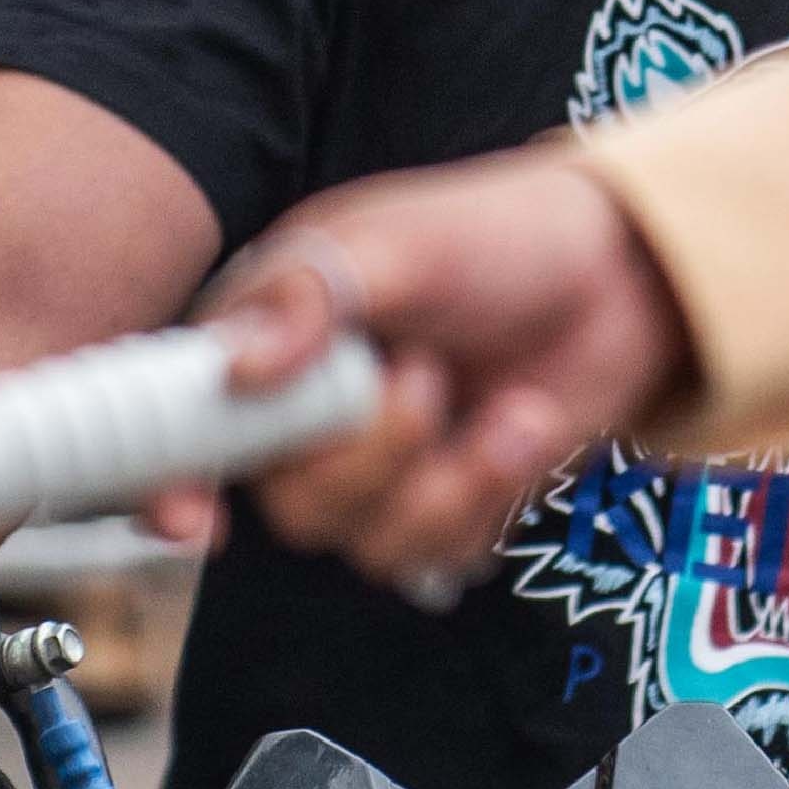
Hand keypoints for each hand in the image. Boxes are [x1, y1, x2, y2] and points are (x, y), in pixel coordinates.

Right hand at [207, 147, 695, 590]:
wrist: (620, 275)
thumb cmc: (496, 235)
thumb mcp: (395, 241)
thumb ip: (311, 294)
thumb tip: (238, 367)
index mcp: (267, 337)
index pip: (178, 428)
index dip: (168, 484)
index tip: (193, 516)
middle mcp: (307, 411)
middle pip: (288, 504)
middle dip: (367, 457)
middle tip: (426, 378)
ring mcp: (376, 465)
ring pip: (363, 541)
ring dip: (443, 481)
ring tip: (495, 404)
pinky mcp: (443, 502)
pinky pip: (435, 553)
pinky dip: (489, 496)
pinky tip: (522, 428)